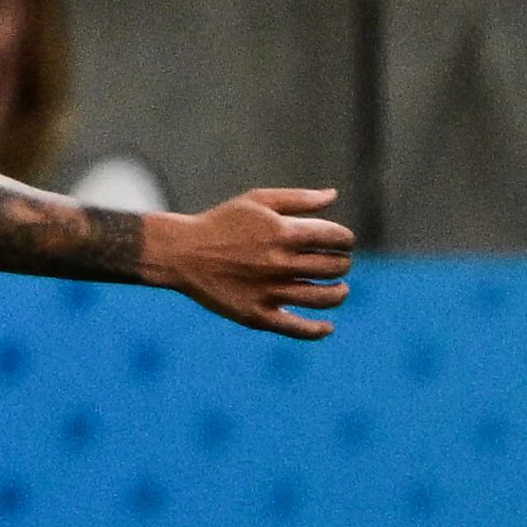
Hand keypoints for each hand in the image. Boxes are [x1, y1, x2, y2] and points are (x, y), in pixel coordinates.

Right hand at [140, 187, 356, 338]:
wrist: (180, 253)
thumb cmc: (221, 223)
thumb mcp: (257, 201)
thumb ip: (298, 198)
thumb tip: (333, 196)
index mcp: (284, 232)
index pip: (338, 239)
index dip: (346, 240)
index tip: (339, 242)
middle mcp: (280, 263)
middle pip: (335, 267)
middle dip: (342, 263)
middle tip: (334, 263)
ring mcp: (269, 291)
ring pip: (324, 297)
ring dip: (339, 292)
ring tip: (337, 288)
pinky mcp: (256, 314)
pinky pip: (297, 328)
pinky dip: (317, 330)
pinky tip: (326, 327)